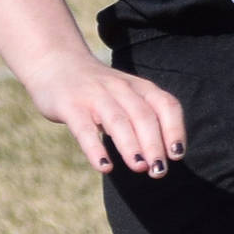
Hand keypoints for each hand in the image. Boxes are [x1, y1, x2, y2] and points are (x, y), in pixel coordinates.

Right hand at [22, 51, 187, 176]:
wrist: (56, 63)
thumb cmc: (100, 90)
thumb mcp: (127, 96)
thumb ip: (144, 118)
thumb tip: (164, 157)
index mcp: (140, 87)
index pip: (166, 105)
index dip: (174, 130)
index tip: (177, 155)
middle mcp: (121, 89)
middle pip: (143, 116)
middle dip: (154, 145)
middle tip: (159, 171)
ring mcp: (95, 96)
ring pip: (118, 121)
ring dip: (131, 146)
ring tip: (140, 168)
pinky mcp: (70, 106)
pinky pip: (84, 129)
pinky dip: (95, 149)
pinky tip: (105, 167)